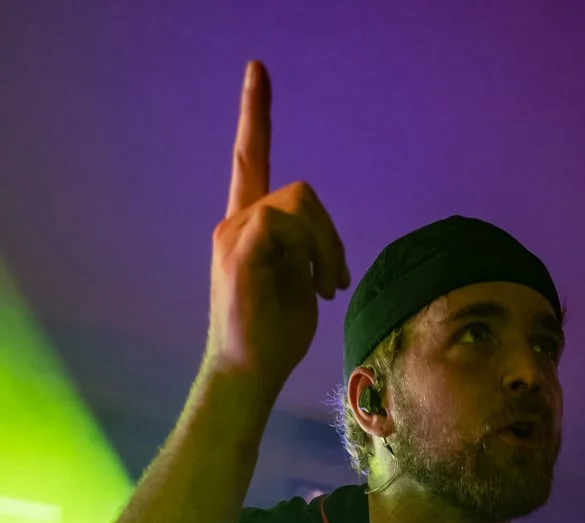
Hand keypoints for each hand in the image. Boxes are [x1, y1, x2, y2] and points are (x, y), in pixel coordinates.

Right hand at [203, 61, 351, 403]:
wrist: (248, 375)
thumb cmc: (275, 340)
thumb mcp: (301, 286)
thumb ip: (307, 252)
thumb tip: (320, 244)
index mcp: (251, 227)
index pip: (251, 159)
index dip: (256, 115)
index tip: (258, 70)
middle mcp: (235, 221)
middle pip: (300, 190)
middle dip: (331, 234)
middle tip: (336, 281)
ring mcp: (233, 233)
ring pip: (298, 202)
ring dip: (326, 245)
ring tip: (326, 287)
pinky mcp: (239, 249)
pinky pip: (285, 221)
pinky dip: (313, 253)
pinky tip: (317, 288)